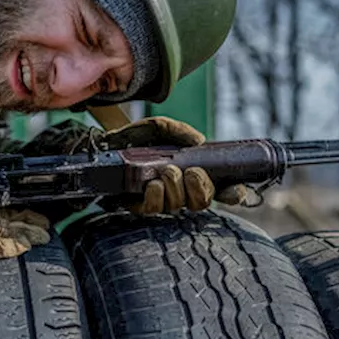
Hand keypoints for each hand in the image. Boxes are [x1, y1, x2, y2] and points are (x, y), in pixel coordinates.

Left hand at [104, 117, 247, 214]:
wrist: (104, 146)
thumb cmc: (136, 138)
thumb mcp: (160, 127)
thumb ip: (179, 131)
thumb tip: (199, 142)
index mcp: (193, 172)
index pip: (222, 190)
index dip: (233, 194)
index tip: (235, 190)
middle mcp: (181, 190)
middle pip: (202, 202)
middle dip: (201, 188)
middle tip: (191, 172)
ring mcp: (162, 199)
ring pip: (180, 206)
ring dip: (176, 189)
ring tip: (166, 171)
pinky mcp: (140, 206)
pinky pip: (155, 210)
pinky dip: (157, 196)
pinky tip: (153, 184)